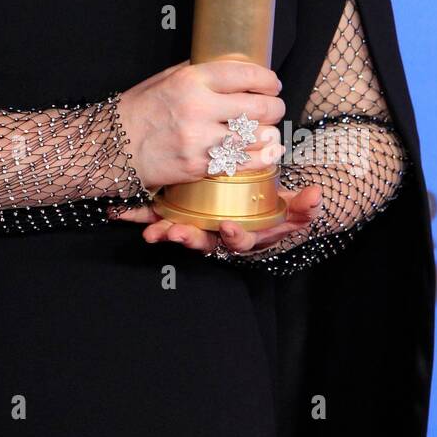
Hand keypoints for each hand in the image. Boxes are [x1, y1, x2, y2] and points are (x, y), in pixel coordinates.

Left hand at [106, 183, 323, 255]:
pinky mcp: (175, 214)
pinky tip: (118, 211)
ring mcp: (195, 226)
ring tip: (149, 230)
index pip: (237, 240)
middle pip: (201, 241)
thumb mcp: (291, 207)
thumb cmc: (272, 207)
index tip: (227, 227)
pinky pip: (154, 216)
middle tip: (175, 232)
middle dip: (187, 238)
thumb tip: (318, 195)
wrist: (255, 204)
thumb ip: (304, 206)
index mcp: (242, 234)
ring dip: (160, 230)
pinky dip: (136, 215)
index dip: (233, 236)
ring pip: (176, 231)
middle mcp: (216, 235)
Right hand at [115, 57, 286, 196]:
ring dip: (270, 134)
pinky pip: (243, 163)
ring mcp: (199, 140)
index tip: (272, 84)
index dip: (267, 80)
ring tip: (269, 132)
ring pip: (256, 137)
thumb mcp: (165, 79)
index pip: (244, 75)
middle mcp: (198, 107)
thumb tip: (230, 67)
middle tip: (273, 108)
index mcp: (191, 80)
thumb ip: (198, 72)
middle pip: (258, 107)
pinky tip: (267, 153)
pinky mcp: (199, 166)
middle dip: (274, 107)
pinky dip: (261, 159)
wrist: (113, 147)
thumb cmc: (139, 110)